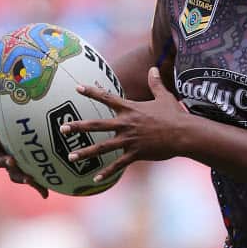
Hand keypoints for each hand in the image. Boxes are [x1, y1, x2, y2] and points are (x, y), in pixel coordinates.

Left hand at [0, 130, 48, 198]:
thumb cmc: (30, 146)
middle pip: (10, 170)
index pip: (19, 178)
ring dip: (3, 160)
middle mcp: (7, 163)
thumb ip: (40, 179)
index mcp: (17, 170)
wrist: (17, 129)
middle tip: (17, 164)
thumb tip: (45, 197)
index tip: (30, 179)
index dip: (24, 179)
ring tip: (10, 158)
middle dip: (14, 169)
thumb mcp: (37, 161)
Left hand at [61, 68, 186, 183]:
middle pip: (96, 124)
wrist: (184, 134)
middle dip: (78, 126)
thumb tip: (153, 68)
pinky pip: (118, 165)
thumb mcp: (164, 97)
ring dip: (85, 152)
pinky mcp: (135, 154)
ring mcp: (129, 140)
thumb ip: (155, 83)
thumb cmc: (175, 115)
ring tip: (70, 156)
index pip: (107, 97)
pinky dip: (107, 172)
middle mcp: (125, 124)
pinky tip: (95, 178)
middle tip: (62, 128)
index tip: (77, 87)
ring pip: (102, 147)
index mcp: (130, 109)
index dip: (91, 91)